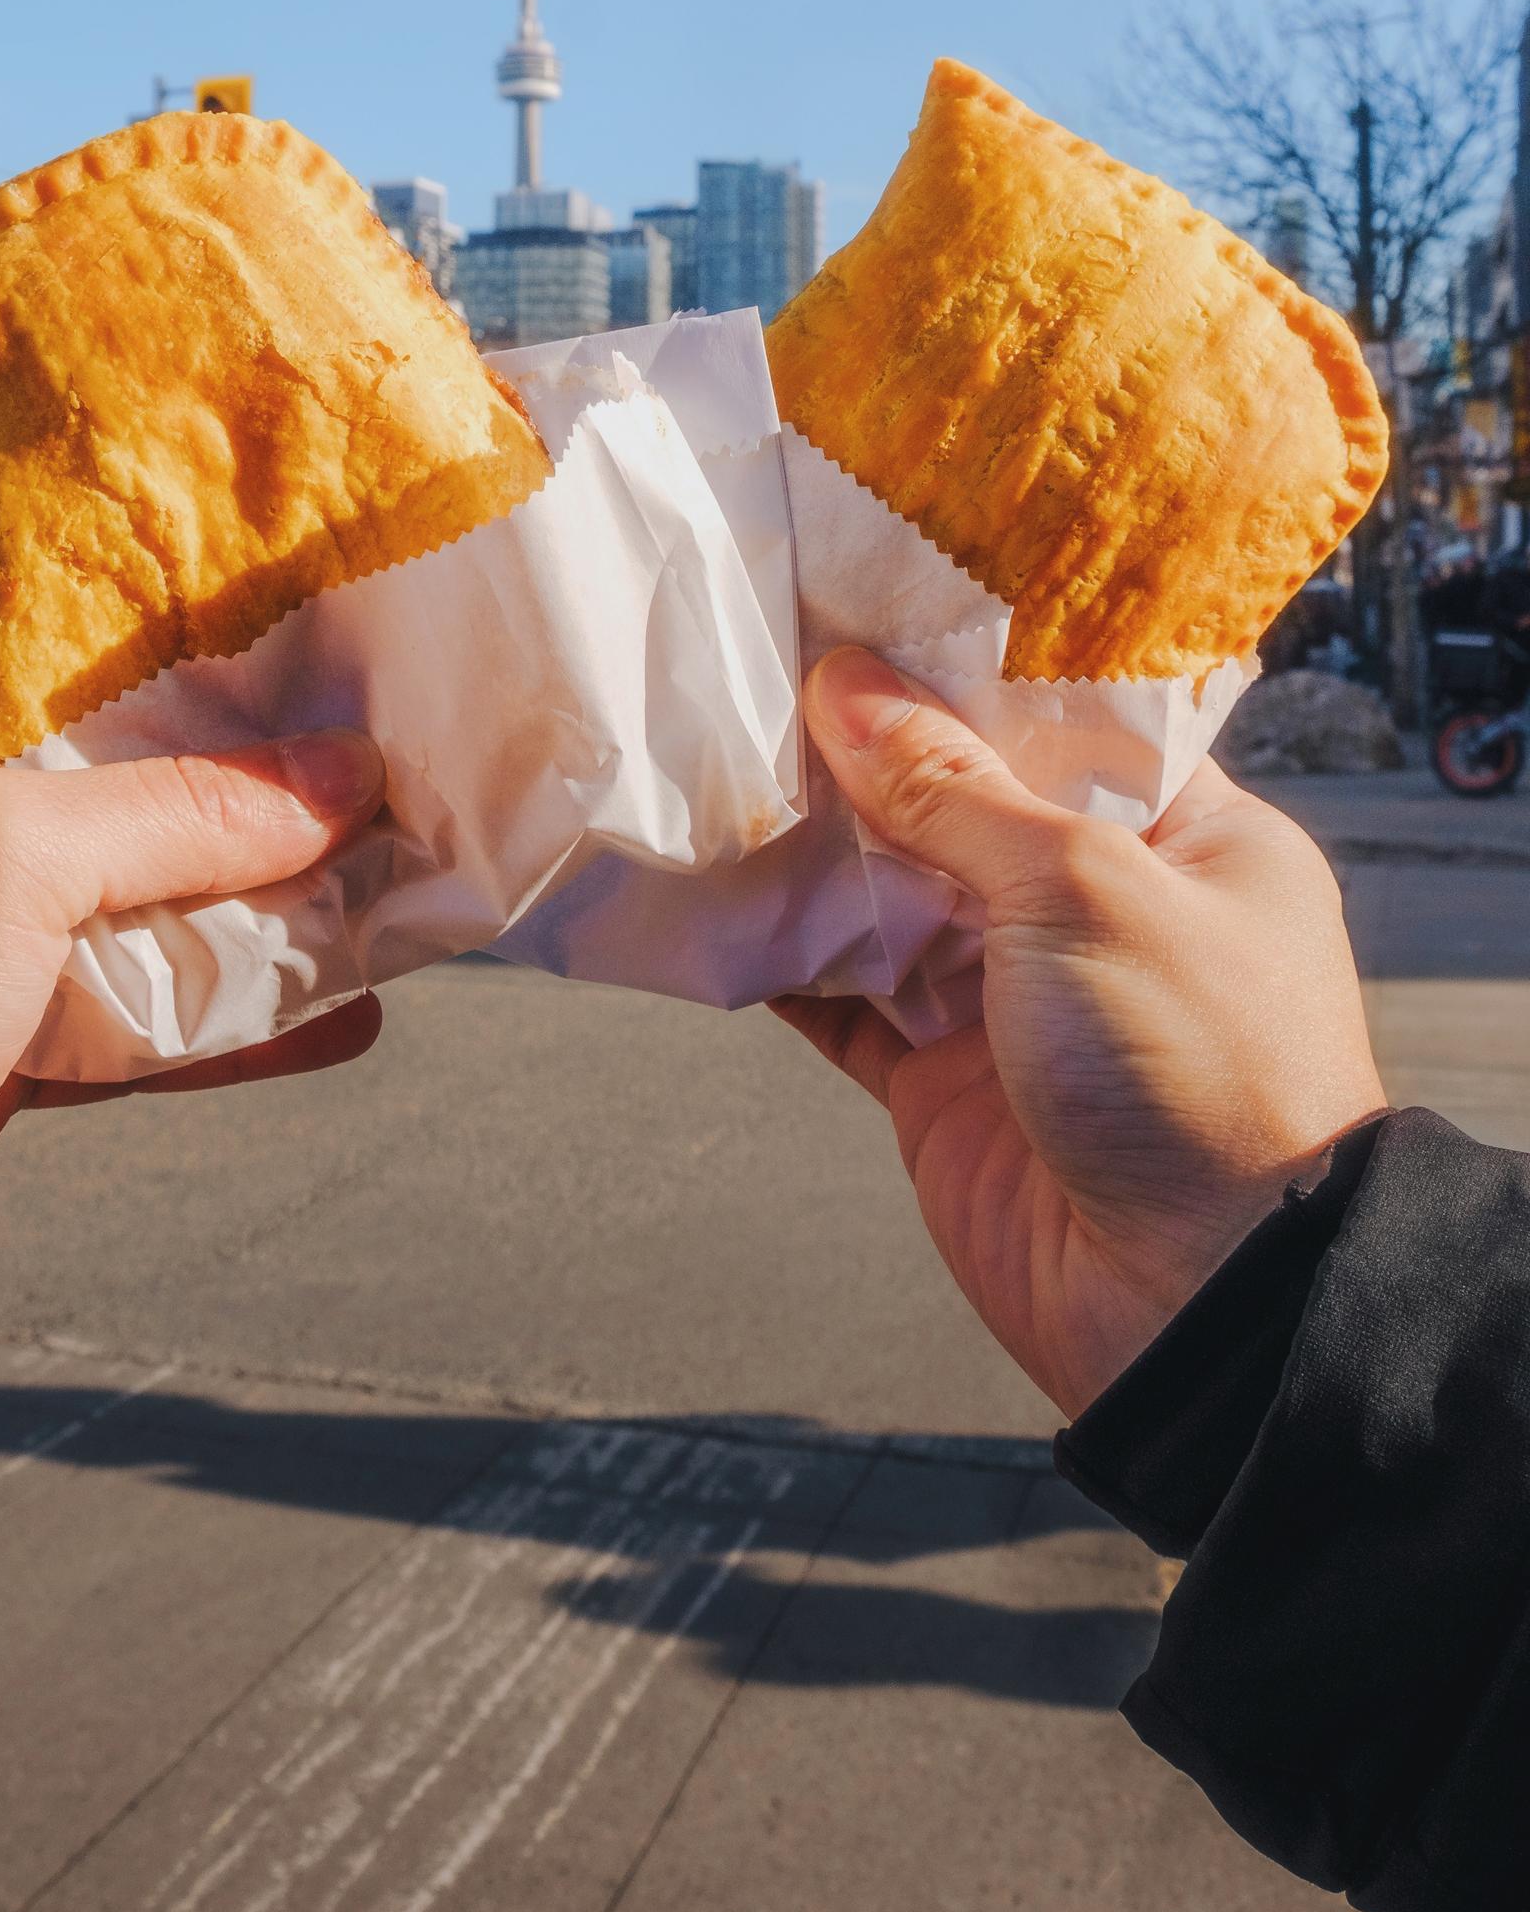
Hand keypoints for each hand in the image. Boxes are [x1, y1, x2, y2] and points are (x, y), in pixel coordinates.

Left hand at [0, 639, 385, 1445]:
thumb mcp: (4, 859)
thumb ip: (180, 811)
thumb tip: (344, 781)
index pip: (58, 648)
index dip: (189, 650)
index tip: (314, 646)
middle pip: (122, 776)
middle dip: (252, 791)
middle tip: (381, 771)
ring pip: (142, 898)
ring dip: (261, 909)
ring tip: (390, 891)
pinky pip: (139, 1009)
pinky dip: (234, 1017)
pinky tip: (343, 1013)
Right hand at [774, 647, 1386, 1417]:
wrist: (1200, 1306)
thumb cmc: (1193, 1067)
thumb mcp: (1083, 888)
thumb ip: (953, 789)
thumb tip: (847, 686)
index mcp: (1189, 837)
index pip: (1063, 721)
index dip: (962, 666)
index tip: (858, 605)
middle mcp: (1103, 907)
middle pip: (960, 802)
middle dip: (865, 753)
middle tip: (755, 667)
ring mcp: (1017, 997)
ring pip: (890, 895)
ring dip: (808, 848)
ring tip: (712, 760)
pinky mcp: (945, 1082)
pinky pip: (847, 999)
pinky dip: (782, 957)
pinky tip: (711, 896)